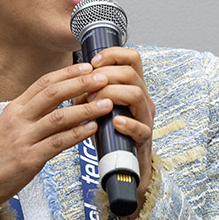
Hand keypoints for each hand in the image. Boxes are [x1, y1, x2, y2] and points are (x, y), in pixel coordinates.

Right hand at [0, 63, 113, 219]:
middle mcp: (18, 119)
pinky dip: (77, 134)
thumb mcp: (9, 127)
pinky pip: (58, 143)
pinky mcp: (29, 158)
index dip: (68, 73)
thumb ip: (32, 114)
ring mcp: (23, 138)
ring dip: (86, 109)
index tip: (88, 67)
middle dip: (81, 83)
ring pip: (59, 117)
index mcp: (14, 108)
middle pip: (53, 94)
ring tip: (106, 103)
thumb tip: (60, 103)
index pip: (44, 83)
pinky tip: (92, 129)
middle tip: (103, 78)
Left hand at [85, 47, 155, 218]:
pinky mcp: (145, 138)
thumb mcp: (100, 107)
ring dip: (111, 95)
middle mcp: (143, 98)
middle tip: (88, 89)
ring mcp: (145, 117)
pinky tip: (114, 124)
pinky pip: (140, 127)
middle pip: (130, 72)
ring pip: (136, 94)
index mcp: (133, 87)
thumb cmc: (110, 133)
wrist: (124, 164)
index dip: (113, 55)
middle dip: (105, 76)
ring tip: (94, 105)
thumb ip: (91, 93)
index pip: (132, 58)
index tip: (93, 63)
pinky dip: (126, 124)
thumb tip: (73, 83)